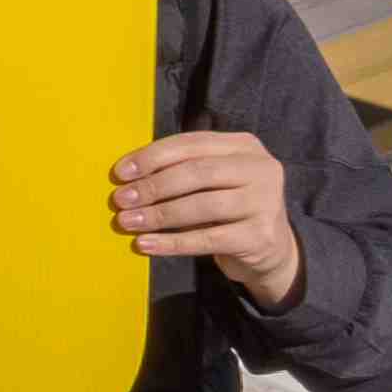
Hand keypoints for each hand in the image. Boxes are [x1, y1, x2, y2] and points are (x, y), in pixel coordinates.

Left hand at [113, 129, 305, 304]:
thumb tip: (126, 177)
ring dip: (158, 214)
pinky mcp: (262, 236)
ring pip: (203, 205)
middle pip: (198, 172)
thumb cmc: (229, 207)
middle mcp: (261, 169)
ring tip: (127, 222)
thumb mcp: (213, 180)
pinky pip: (208, 239)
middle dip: (153, 186)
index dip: (153, 157)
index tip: (120, 173)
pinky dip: (172, 242)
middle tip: (120, 200)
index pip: (192, 143)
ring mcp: (266, 202)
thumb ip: (181, 169)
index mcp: (244, 146)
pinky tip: (145, 245)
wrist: (271, 248)